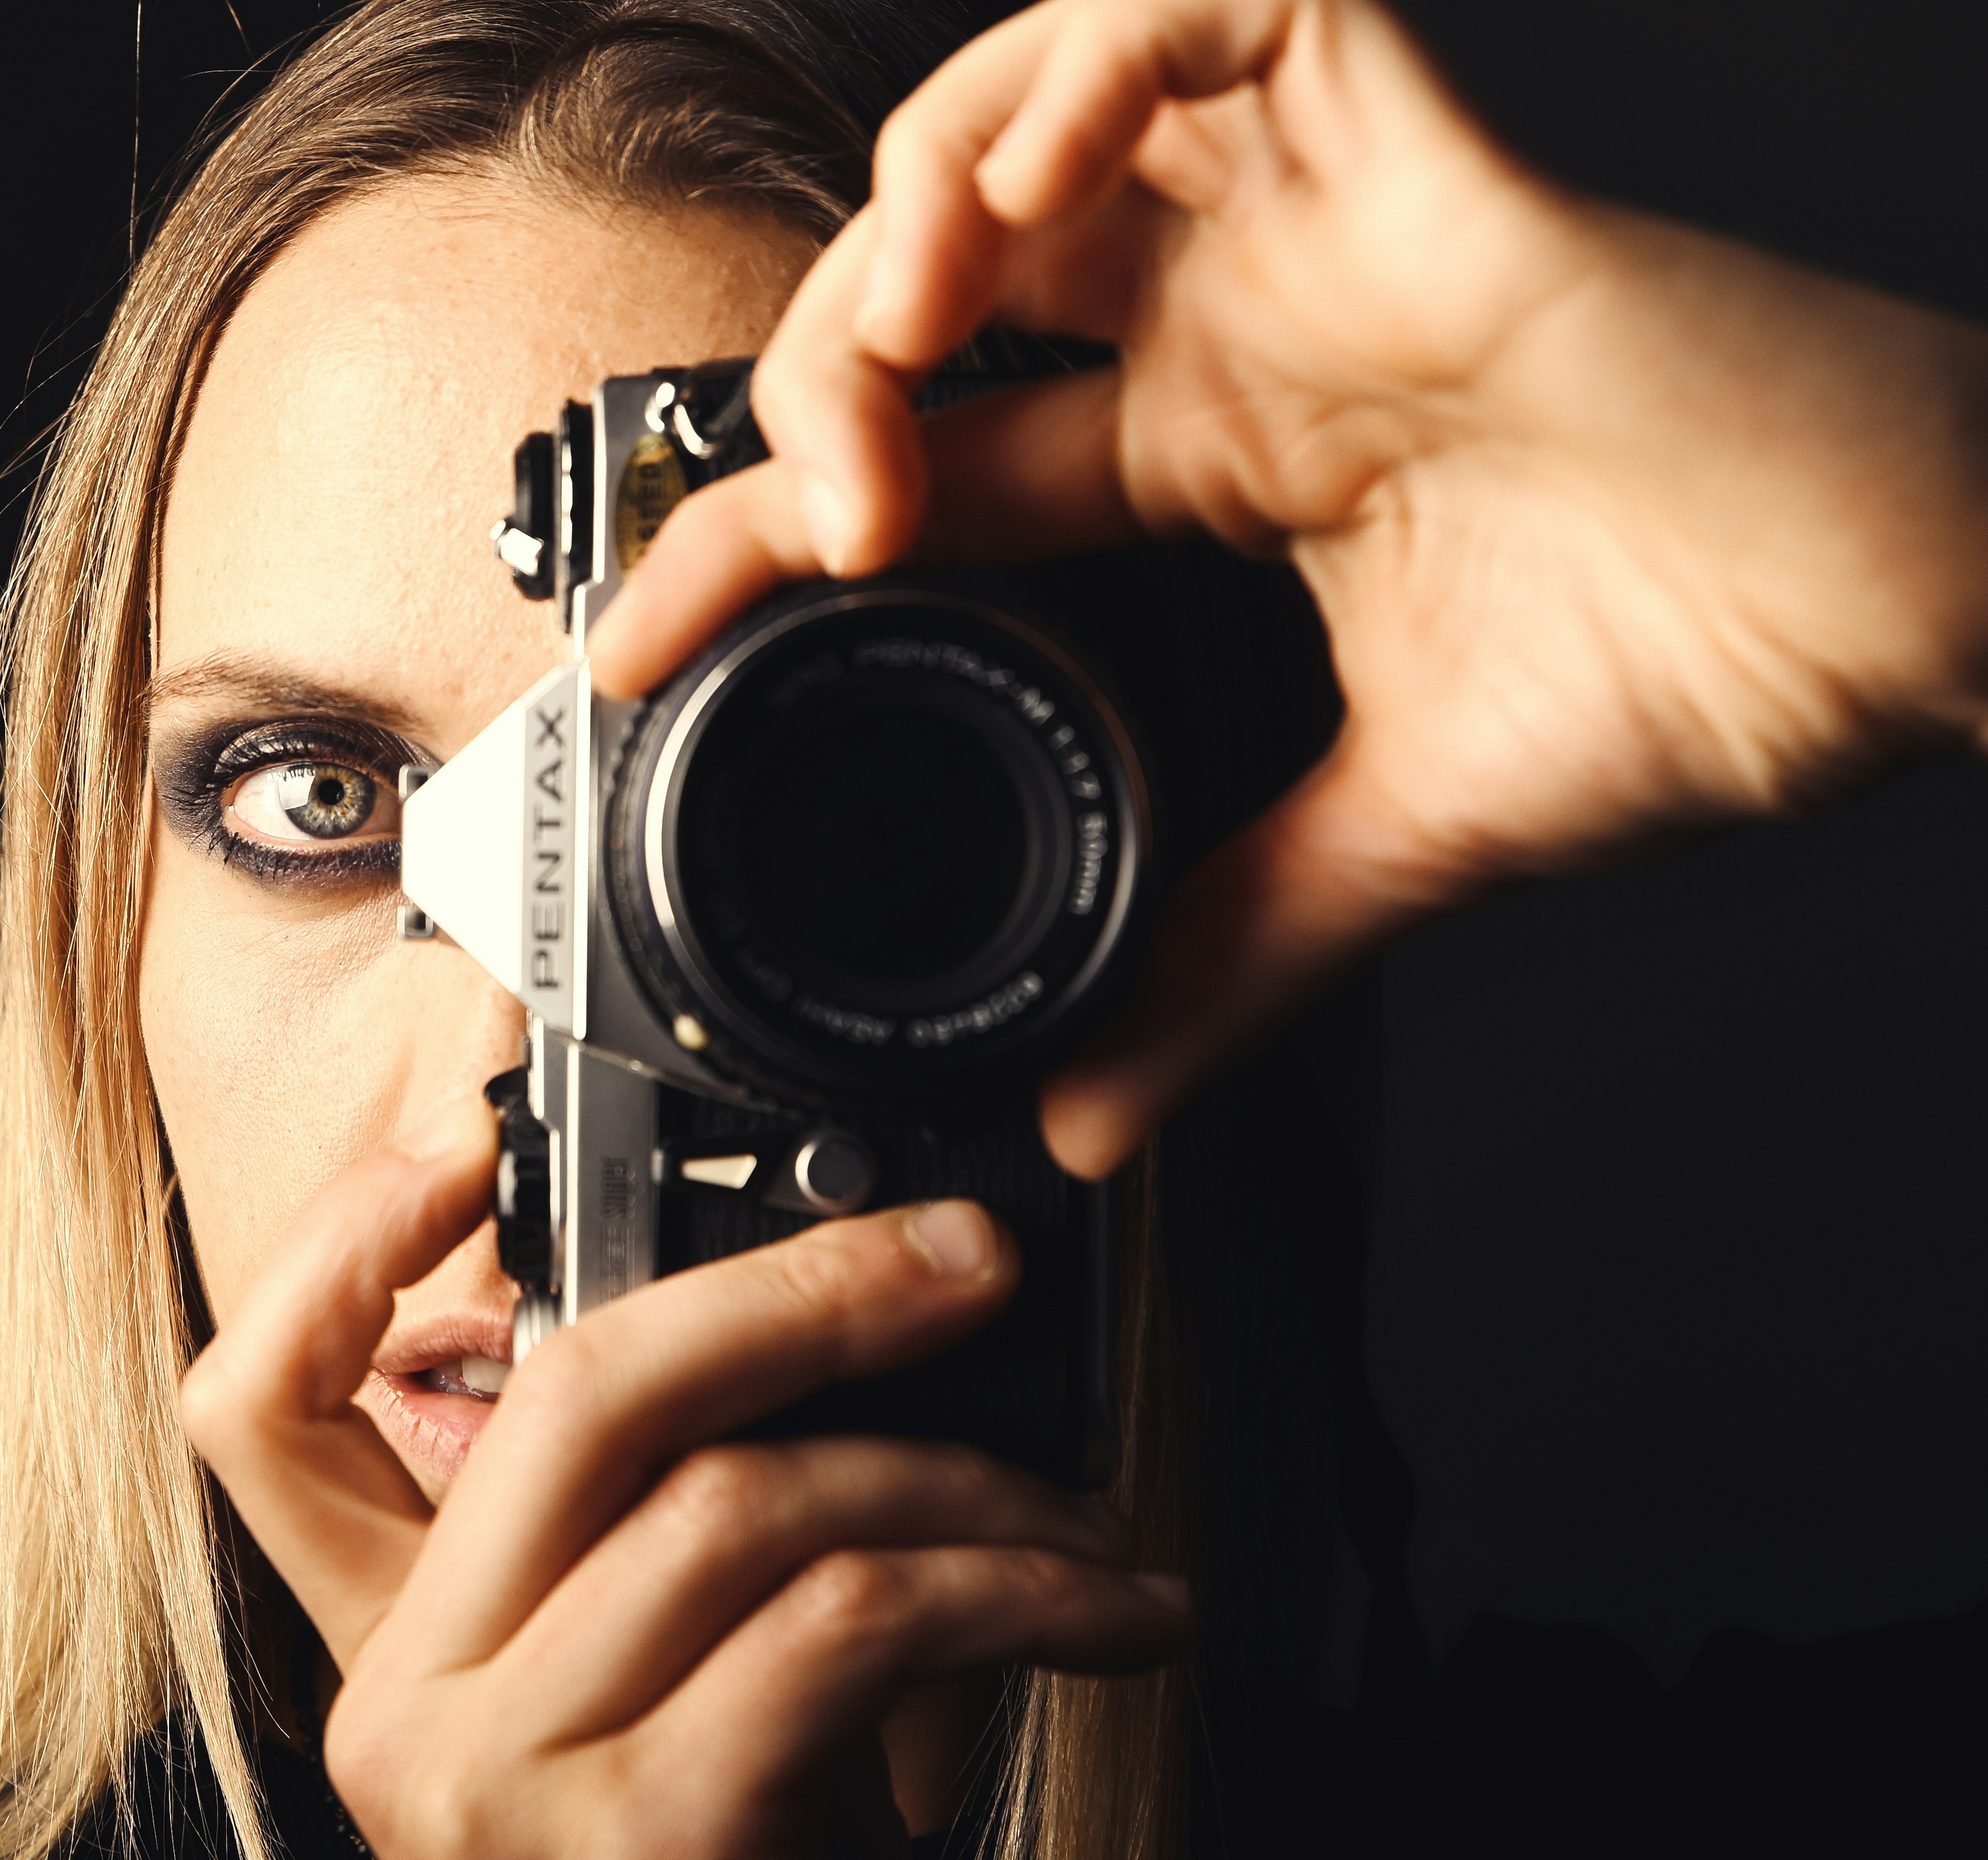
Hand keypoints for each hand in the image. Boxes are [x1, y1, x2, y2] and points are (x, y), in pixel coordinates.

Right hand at [180, 1099, 1187, 1859]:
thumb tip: (822, 1331)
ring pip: (740, 1497)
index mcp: (389, 1663)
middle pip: (568, 1396)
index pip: (252, 1412)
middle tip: (962, 1259)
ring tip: (1079, 1523)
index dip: (336, 1247)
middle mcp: (405, 1720)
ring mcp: (503, 1791)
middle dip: (797, 1292)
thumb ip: (658, 1542)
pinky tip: (1107, 1606)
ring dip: (962, 1481)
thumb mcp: (664, 1711)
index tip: (468, 1141)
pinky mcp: (645, 1841)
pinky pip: (850, 1618)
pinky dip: (1019, 1587)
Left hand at [589, 0, 1987, 1177]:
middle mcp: (1236, 313)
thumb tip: (1095, 1104)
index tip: (649, 638)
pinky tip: (1030, 192)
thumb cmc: (1702, 667)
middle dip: (819, 364)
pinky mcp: (1416, 133)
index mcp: (1212, 450)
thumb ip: (1226, 950)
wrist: (1911, 613)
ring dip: (913, 208)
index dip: (760, 529)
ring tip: (895, 345)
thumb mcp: (1389, 831)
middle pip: (937, 260)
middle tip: (820, 515)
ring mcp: (1313, 212)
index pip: (924, 459)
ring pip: (1027, 101)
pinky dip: (1087, 63)